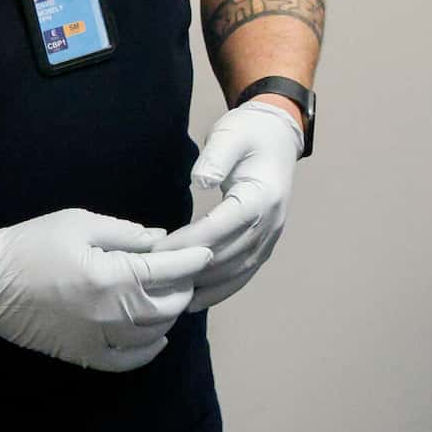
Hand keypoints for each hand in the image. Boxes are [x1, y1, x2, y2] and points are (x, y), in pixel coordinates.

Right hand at [0, 209, 214, 372]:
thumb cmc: (33, 245)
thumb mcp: (82, 223)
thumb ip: (126, 233)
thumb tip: (161, 239)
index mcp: (114, 277)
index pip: (170, 270)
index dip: (193, 260)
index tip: (206, 253)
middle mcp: (112, 313)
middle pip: (169, 305)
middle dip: (183, 286)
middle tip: (183, 272)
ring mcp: (98, 338)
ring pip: (155, 333)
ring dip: (168, 315)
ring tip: (168, 297)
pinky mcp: (84, 355)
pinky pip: (128, 361)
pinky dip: (149, 351)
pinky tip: (157, 336)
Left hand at [165, 101, 303, 307]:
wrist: (278, 137)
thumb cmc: (249, 133)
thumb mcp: (230, 134)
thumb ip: (216, 156)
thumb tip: (200, 180)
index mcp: (261, 197)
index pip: (219, 228)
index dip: (187, 242)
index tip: (156, 250)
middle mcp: (271, 222)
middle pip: (227, 256)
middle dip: (190, 268)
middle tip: (153, 276)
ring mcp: (271, 235)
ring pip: (236, 271)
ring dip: (204, 285)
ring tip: (170, 294)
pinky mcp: (266, 242)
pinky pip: (245, 272)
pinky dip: (221, 289)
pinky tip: (195, 299)